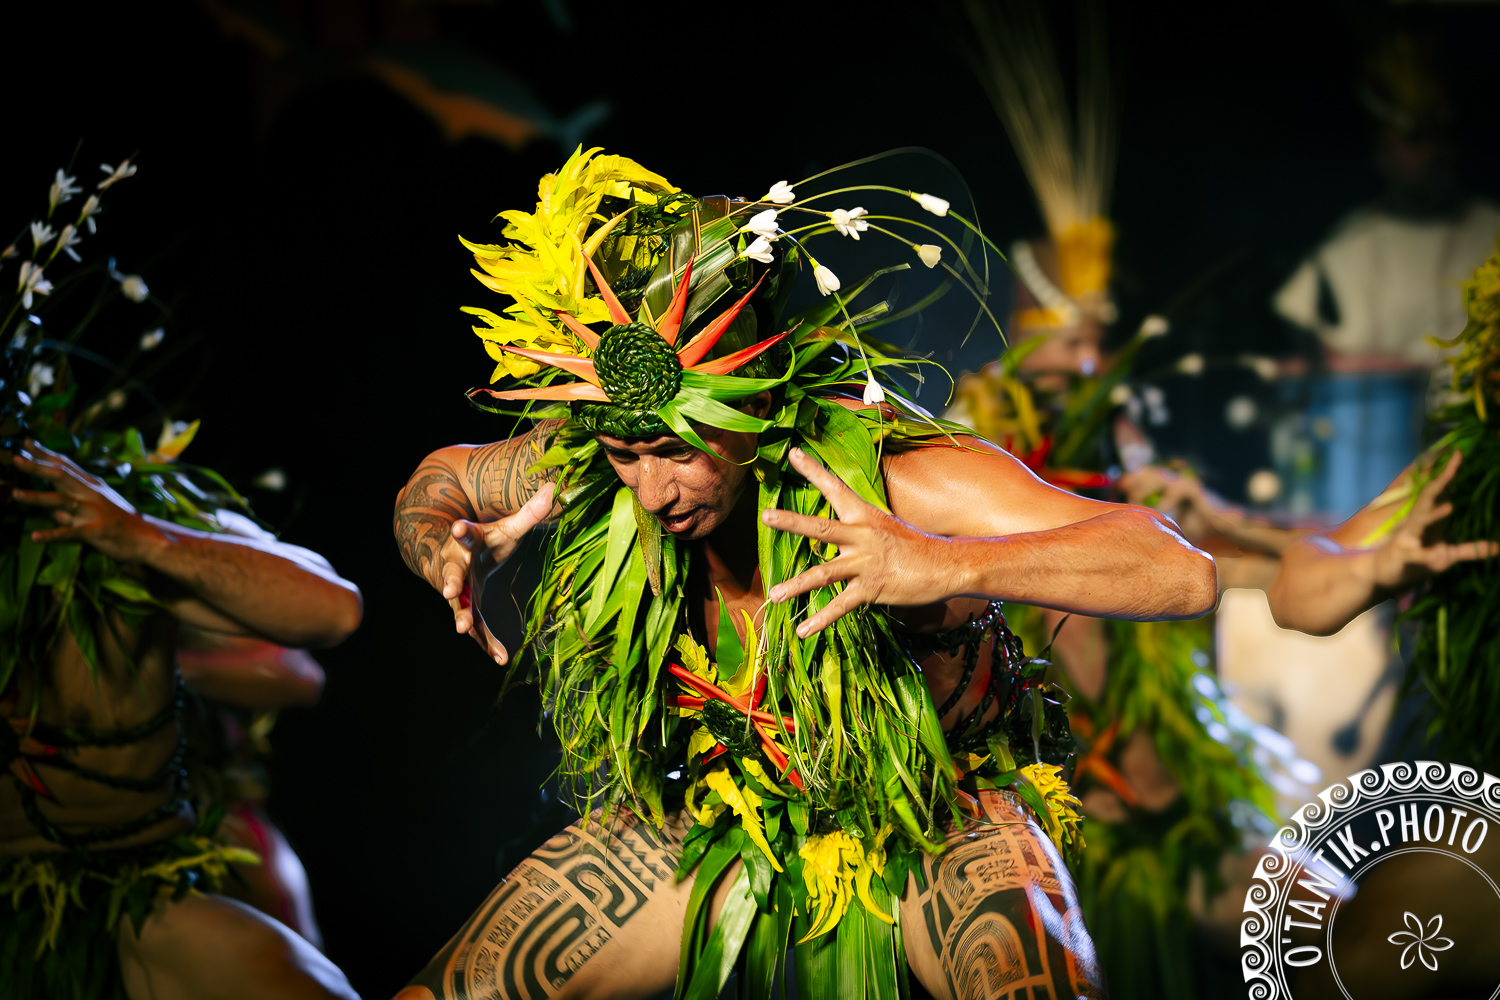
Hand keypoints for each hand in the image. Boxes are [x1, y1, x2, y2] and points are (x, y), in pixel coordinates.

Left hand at [4, 439, 154, 561]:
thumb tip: (56, 514)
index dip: (44, 453)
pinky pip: (69, 533)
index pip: (65, 465)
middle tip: (15, 458)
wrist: (149, 539)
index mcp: (92, 486)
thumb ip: (75, 511)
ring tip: (15, 494)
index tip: (25, 442)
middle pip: (60, 476)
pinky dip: (51, 535)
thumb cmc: (124, 524)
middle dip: (36, 467)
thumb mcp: (101, 510)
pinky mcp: (94, 532)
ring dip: (36, 497)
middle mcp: (91, 495)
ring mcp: (92, 512)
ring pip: (60, 501)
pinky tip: (35, 537)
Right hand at [437, 482, 554, 664]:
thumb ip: (528, 512)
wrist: (454, 555)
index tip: (458, 528)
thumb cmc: (486, 540)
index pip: (466, 534)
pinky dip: (486, 642)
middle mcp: (458, 566)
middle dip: (449, 580)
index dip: (463, 531)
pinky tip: (501, 658)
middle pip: (452, 572)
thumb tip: (553, 488)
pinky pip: (475, 628)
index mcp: (469, 541)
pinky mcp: (466, 609)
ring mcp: (458, 590)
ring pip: (458, 604)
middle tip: (448, 590)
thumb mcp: (506, 526)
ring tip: (462, 628)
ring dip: (461, 615)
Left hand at [761, 448, 954, 637]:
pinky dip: (820, 620)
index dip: (814, 470)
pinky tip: (802, 631)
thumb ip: (858, 528)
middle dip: (792, 522)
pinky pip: (840, 606)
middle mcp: (862, 536)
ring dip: (796, 585)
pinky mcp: (872, 588)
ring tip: (773, 595)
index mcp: (864, 516)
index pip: (835, 488)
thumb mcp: (885, 526)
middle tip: (766, 516)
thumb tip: (836, 530)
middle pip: (820, 528)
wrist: (947, 566)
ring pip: (823, 574)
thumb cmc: (914, 547)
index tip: (793, 453)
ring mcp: (866, 562)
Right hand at [1371, 451, 1498, 589]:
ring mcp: (1408, 538)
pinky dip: (1423, 555)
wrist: (1380, 575)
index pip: (1440, 492)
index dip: (1450, 474)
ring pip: (1421, 521)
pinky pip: (1415, 555)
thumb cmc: (1413, 563)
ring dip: (1434, 515)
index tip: (1459, 454)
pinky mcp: (1402, 556)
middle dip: (1443, 480)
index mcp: (1429, 519)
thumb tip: (1497, 547)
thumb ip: (1469, 550)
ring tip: (1450, 506)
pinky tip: (1430, 557)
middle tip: (1455, 460)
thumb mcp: (1445, 555)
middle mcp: (1417, 522)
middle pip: (1430, 497)